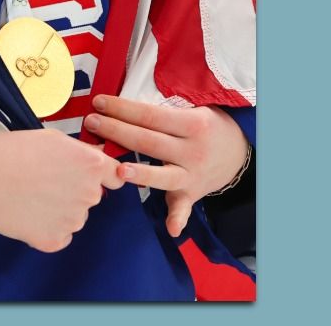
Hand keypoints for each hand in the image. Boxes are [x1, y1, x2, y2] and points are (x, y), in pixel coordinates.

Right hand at [0, 129, 124, 252]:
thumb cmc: (13, 151)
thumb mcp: (54, 138)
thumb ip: (81, 152)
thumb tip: (95, 159)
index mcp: (92, 165)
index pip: (116, 175)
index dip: (101, 174)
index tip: (87, 176)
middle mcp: (90, 194)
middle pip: (91, 196)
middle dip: (74, 190)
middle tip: (44, 181)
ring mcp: (73, 221)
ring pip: (74, 217)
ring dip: (59, 210)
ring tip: (30, 195)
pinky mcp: (55, 240)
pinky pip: (59, 236)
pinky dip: (47, 228)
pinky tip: (28, 213)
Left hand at [83, 95, 250, 237]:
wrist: (239, 150)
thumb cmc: (208, 125)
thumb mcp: (195, 110)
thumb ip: (164, 112)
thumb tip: (126, 107)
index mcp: (193, 125)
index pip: (150, 116)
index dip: (123, 109)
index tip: (100, 103)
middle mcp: (192, 151)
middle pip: (148, 142)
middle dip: (117, 131)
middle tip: (91, 122)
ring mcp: (192, 175)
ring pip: (161, 175)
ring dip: (140, 174)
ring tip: (116, 169)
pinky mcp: (192, 194)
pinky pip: (184, 208)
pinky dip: (178, 219)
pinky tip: (171, 228)